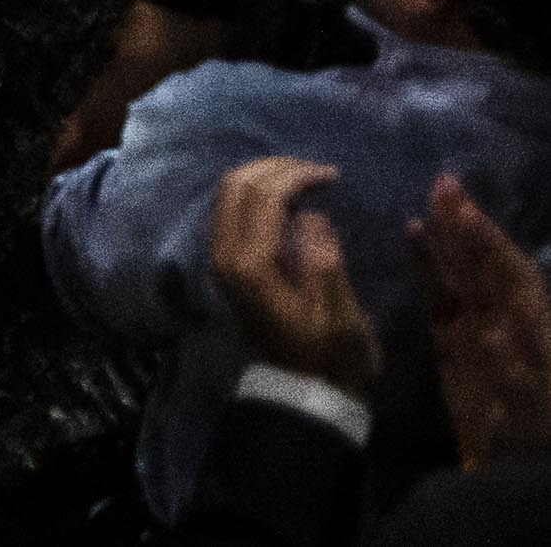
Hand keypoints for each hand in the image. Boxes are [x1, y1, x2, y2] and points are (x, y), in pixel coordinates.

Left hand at [210, 159, 375, 395]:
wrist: (306, 394)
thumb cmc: (332, 358)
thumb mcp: (340, 316)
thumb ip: (324, 262)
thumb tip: (311, 215)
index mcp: (250, 265)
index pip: (261, 196)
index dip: (296, 175)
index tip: (333, 175)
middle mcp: (225, 255)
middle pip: (237, 186)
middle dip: (277, 168)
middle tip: (321, 172)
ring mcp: (224, 260)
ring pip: (231, 196)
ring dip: (267, 179)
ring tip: (310, 181)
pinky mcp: (231, 266)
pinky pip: (235, 213)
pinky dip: (260, 196)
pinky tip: (292, 203)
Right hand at [422, 175, 550, 463]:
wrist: (522, 473)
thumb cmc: (538, 426)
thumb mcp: (533, 373)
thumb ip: (516, 335)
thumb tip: (493, 295)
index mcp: (534, 325)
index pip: (510, 271)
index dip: (487, 238)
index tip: (460, 201)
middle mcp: (509, 322)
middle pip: (485, 267)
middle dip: (465, 227)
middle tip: (443, 185)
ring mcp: (479, 334)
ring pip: (461, 276)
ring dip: (445, 239)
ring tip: (429, 201)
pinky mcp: (452, 349)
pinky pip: (438, 300)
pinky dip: (426, 268)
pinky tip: (413, 239)